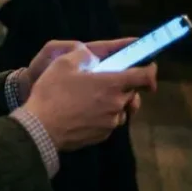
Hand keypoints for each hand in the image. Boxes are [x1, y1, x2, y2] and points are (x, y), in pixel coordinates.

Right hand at [23, 45, 156, 151]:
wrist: (41, 127)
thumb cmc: (53, 93)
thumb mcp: (63, 64)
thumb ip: (82, 55)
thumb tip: (91, 54)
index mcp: (112, 84)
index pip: (144, 76)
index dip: (150, 70)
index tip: (148, 67)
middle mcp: (117, 104)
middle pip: (132, 93)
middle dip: (125, 85)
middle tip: (105, 81)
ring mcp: (111, 122)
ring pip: (121, 109)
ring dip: (114, 102)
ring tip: (93, 99)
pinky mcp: (103, 136)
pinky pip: (110, 122)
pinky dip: (103, 116)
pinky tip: (85, 113)